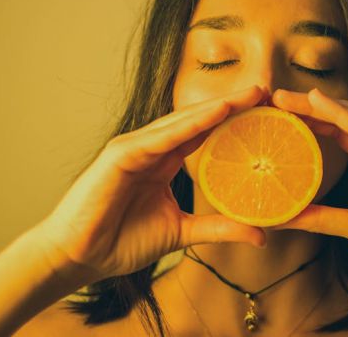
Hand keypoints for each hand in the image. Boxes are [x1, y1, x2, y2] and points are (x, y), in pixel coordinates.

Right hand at [31, 85, 267, 282]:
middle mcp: (152, 148)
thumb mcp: (182, 232)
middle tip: (266, 90)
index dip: (235, 120)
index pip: (206, 133)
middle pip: (198, 120)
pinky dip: (188, 124)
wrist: (80, 257)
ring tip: (249, 95)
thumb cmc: (121, 242)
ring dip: (216, 107)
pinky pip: (160, 137)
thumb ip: (219, 228)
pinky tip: (214, 113)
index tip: (268, 110)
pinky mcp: (120, 155)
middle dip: (232, 105)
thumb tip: (261, 236)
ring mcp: (135, 148)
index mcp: (164, 161)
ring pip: (182, 122)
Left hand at [271, 87, 347, 270]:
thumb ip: (322, 217)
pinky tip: (320, 103)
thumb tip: (285, 218)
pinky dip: (345, 114)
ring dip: (318, 105)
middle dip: (305, 108)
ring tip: (288, 97)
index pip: (332, 133)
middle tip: (271, 99)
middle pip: (337, 118)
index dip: (304, 124)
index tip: (273, 119)